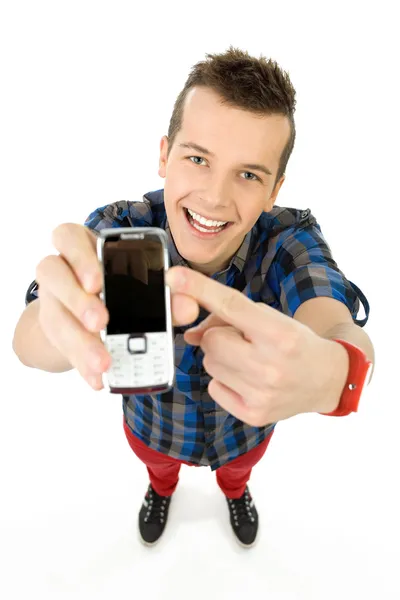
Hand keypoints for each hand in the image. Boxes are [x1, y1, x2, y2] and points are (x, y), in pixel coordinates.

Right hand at [35, 224, 198, 389]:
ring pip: (54, 315)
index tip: (96, 281)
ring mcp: (52, 300)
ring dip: (80, 340)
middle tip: (101, 322)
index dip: (79, 256)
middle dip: (78, 300)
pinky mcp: (52, 330)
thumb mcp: (141, 288)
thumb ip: (164, 296)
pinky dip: (83, 365)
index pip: (67, 236)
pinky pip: (62, 347)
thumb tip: (189, 305)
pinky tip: (98, 379)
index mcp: (82, 246)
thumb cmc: (120, 289)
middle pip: (53, 275)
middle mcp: (61, 269)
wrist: (89, 315)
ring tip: (104, 361)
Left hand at [166, 266, 348, 425]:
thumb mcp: (270, 319)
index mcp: (280, 334)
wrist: (326, 380)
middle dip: (220, 336)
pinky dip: (225, 380)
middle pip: (212, 341)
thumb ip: (228, 317)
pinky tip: (249, 379)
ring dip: (222, 358)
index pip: (231, 306)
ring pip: (209, 363)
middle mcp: (271, 366)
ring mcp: (261, 394)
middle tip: (243, 340)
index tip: (175, 277)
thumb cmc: (295, 343)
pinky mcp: (253, 414)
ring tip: (249, 360)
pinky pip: (214, 387)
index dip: (200, 289)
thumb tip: (189, 333)